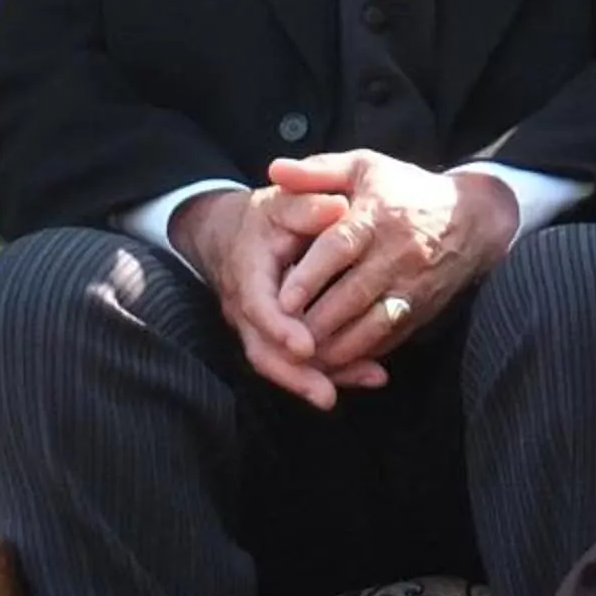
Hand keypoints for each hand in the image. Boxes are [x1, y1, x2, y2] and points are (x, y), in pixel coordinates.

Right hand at [170, 185, 342, 408]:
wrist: (231, 234)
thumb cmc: (266, 217)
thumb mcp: (283, 201)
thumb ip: (307, 204)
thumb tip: (337, 208)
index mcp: (248, 274)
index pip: (259, 308)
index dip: (280, 329)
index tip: (305, 346)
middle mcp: (246, 309)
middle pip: (264, 352)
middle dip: (295, 375)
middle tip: (327, 394)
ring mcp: (257, 328)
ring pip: (278, 364)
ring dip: (311, 381)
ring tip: (351, 390)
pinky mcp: (273, 338)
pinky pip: (292, 362)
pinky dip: (326, 372)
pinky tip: (364, 375)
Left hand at [262, 153, 519, 381]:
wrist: (474, 218)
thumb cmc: (407, 190)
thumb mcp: (366, 168)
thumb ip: (318, 171)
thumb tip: (274, 170)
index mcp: (378, 216)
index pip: (340, 247)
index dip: (311, 276)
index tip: (282, 300)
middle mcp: (397, 254)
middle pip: (352, 295)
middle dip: (314, 323)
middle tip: (280, 339)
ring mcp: (412, 287)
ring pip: (370, 327)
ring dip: (334, 347)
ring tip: (301, 359)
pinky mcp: (420, 312)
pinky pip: (387, 341)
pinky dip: (358, 356)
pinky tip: (331, 362)